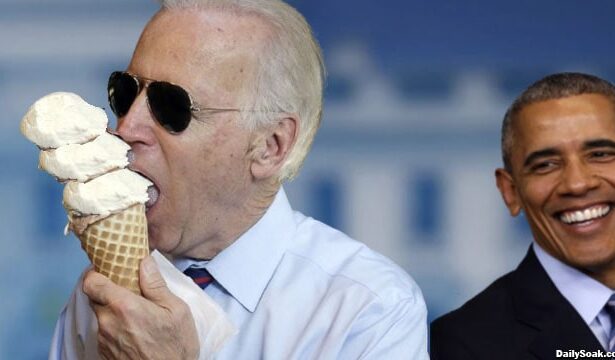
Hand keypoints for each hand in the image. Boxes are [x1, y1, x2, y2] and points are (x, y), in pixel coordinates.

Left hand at [83, 256, 199, 359]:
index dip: (95, 273)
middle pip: (95, 298)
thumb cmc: (176, 347)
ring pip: (101, 317)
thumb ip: (155, 284)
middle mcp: (108, 322)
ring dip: (112, 312)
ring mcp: (104, 341)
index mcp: (124, 306)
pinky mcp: (105, 354)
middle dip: (108, 292)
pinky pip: (104, 334)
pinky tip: (135, 333)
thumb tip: (144, 261)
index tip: (106, 269)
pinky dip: (115, 329)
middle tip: (128, 292)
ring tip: (136, 316)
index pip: (91, 282)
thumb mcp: (177, 310)